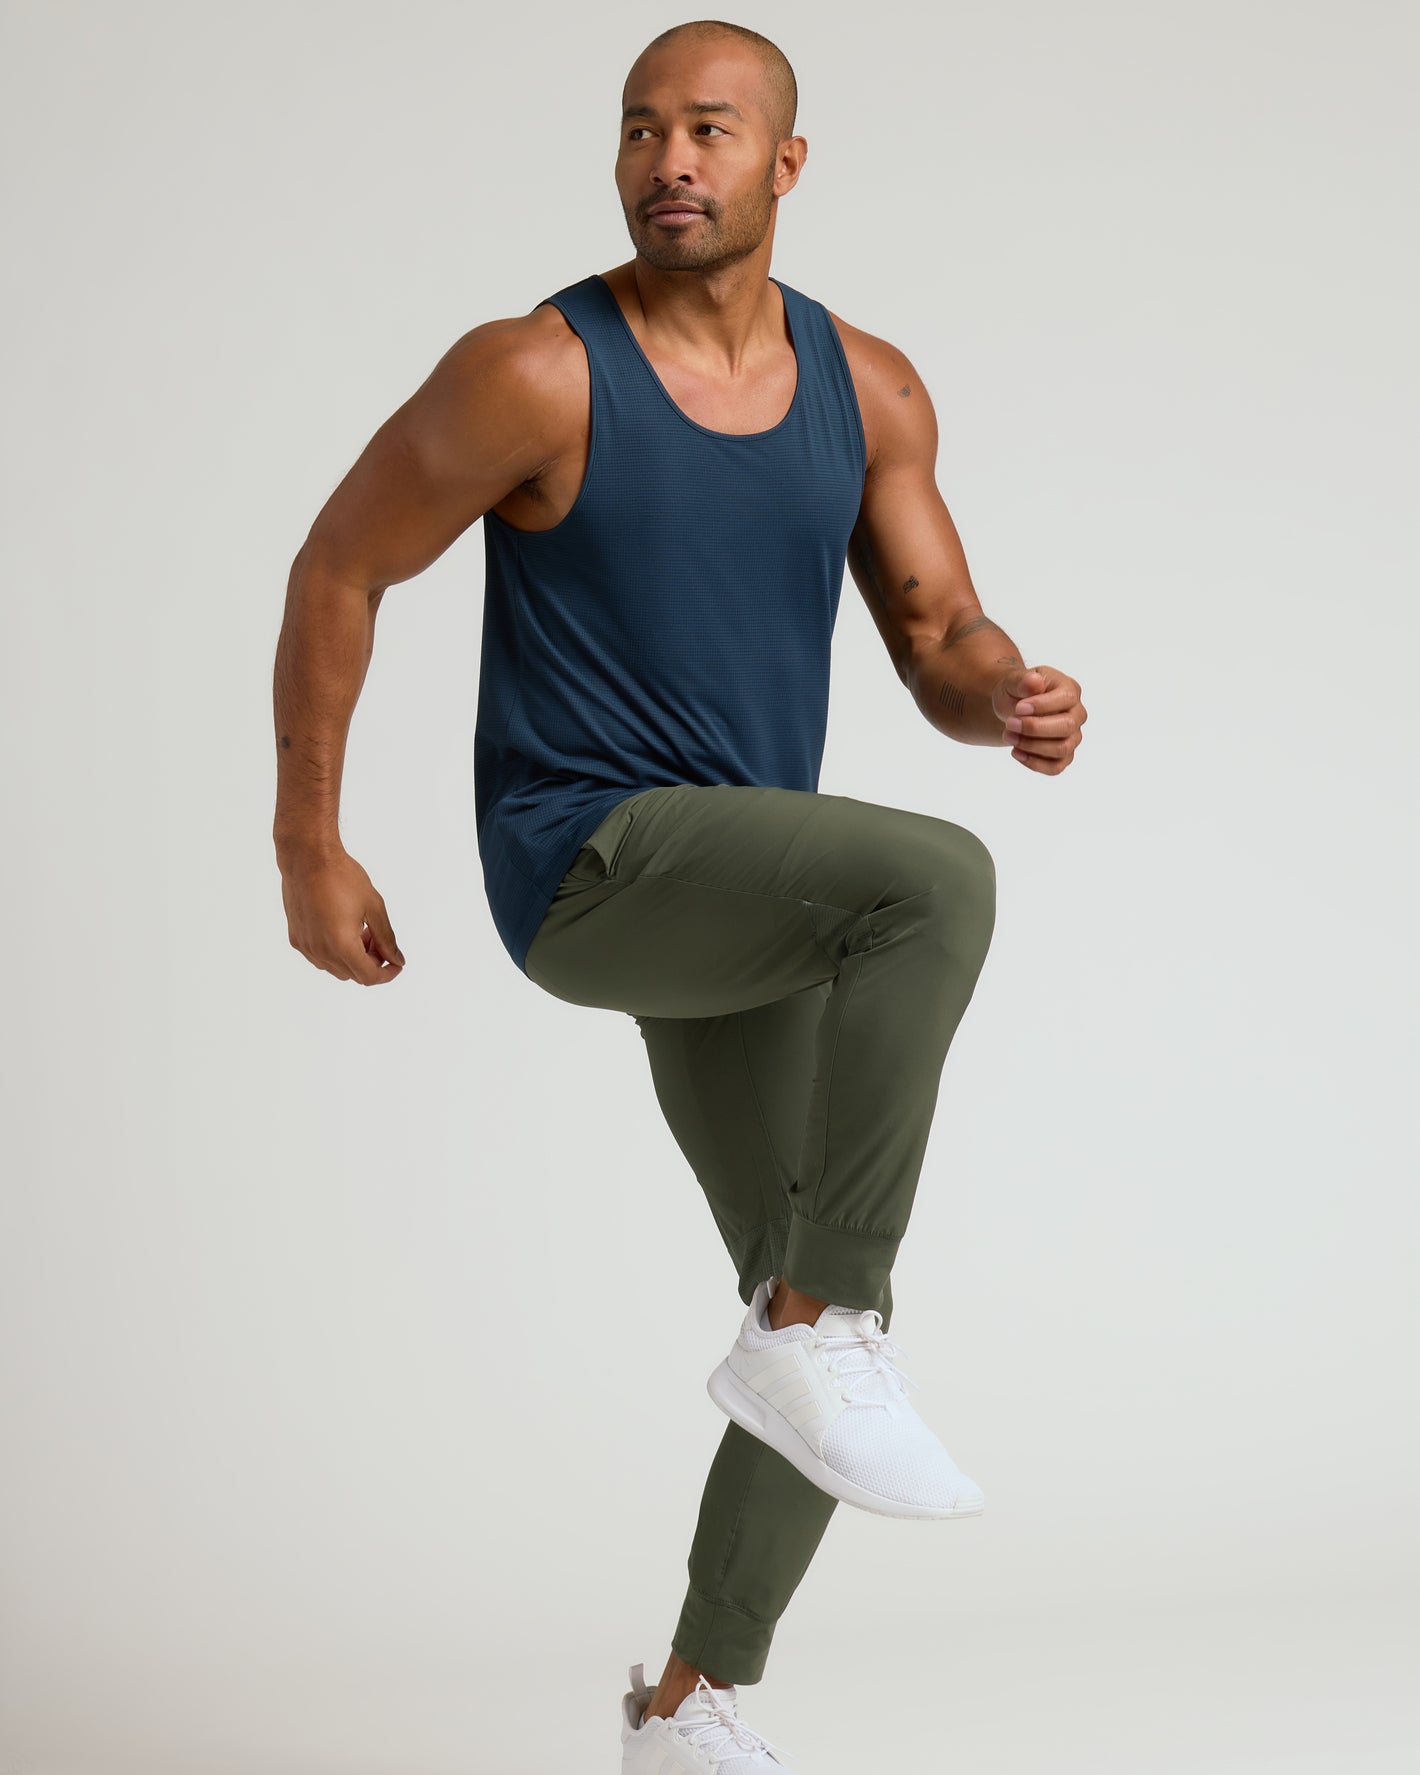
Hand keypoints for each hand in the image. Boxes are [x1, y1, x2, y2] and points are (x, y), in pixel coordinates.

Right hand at [279, 847, 405, 983]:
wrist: (307, 858)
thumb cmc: (342, 877)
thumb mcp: (374, 907)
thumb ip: (387, 938)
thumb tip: (397, 959)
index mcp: (341, 944)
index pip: (368, 977)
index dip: (387, 974)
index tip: (396, 963)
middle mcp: (320, 951)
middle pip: (353, 974)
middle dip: (371, 961)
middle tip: (377, 937)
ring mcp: (306, 947)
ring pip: (336, 969)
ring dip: (353, 958)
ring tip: (360, 930)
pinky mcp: (296, 938)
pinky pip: (320, 958)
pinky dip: (336, 952)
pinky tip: (342, 928)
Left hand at [991, 665, 1086, 774]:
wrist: (1013, 709)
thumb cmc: (1017, 692)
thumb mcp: (1014, 680)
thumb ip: (1022, 679)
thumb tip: (1034, 681)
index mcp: (1070, 689)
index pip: (1066, 699)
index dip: (1041, 706)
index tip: (1018, 708)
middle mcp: (1077, 714)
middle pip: (1067, 727)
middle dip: (1034, 728)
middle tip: (1010, 723)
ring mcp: (1073, 737)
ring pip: (1062, 749)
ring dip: (1031, 746)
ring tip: (1008, 736)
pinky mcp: (1064, 756)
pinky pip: (1055, 767)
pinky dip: (1034, 763)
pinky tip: (1015, 752)